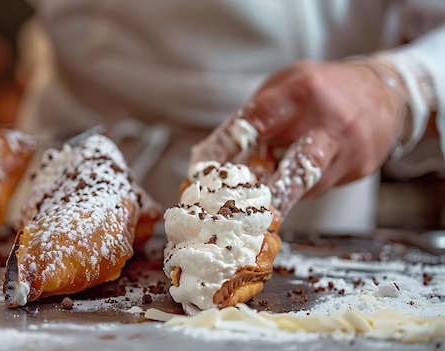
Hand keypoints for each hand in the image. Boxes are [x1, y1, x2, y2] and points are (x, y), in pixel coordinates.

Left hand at [191, 59, 406, 212]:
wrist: (384, 92)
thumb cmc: (320, 88)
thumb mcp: (283, 87)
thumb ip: (253, 118)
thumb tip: (213, 156)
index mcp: (302, 92)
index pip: (256, 124)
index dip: (225, 149)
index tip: (202, 169)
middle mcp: (331, 121)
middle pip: (298, 166)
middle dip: (267, 192)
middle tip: (238, 213)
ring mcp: (350, 148)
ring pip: (306, 185)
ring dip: (277, 195)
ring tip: (253, 202)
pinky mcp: (359, 169)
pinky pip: (319, 187)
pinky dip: (298, 189)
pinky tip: (288, 184)